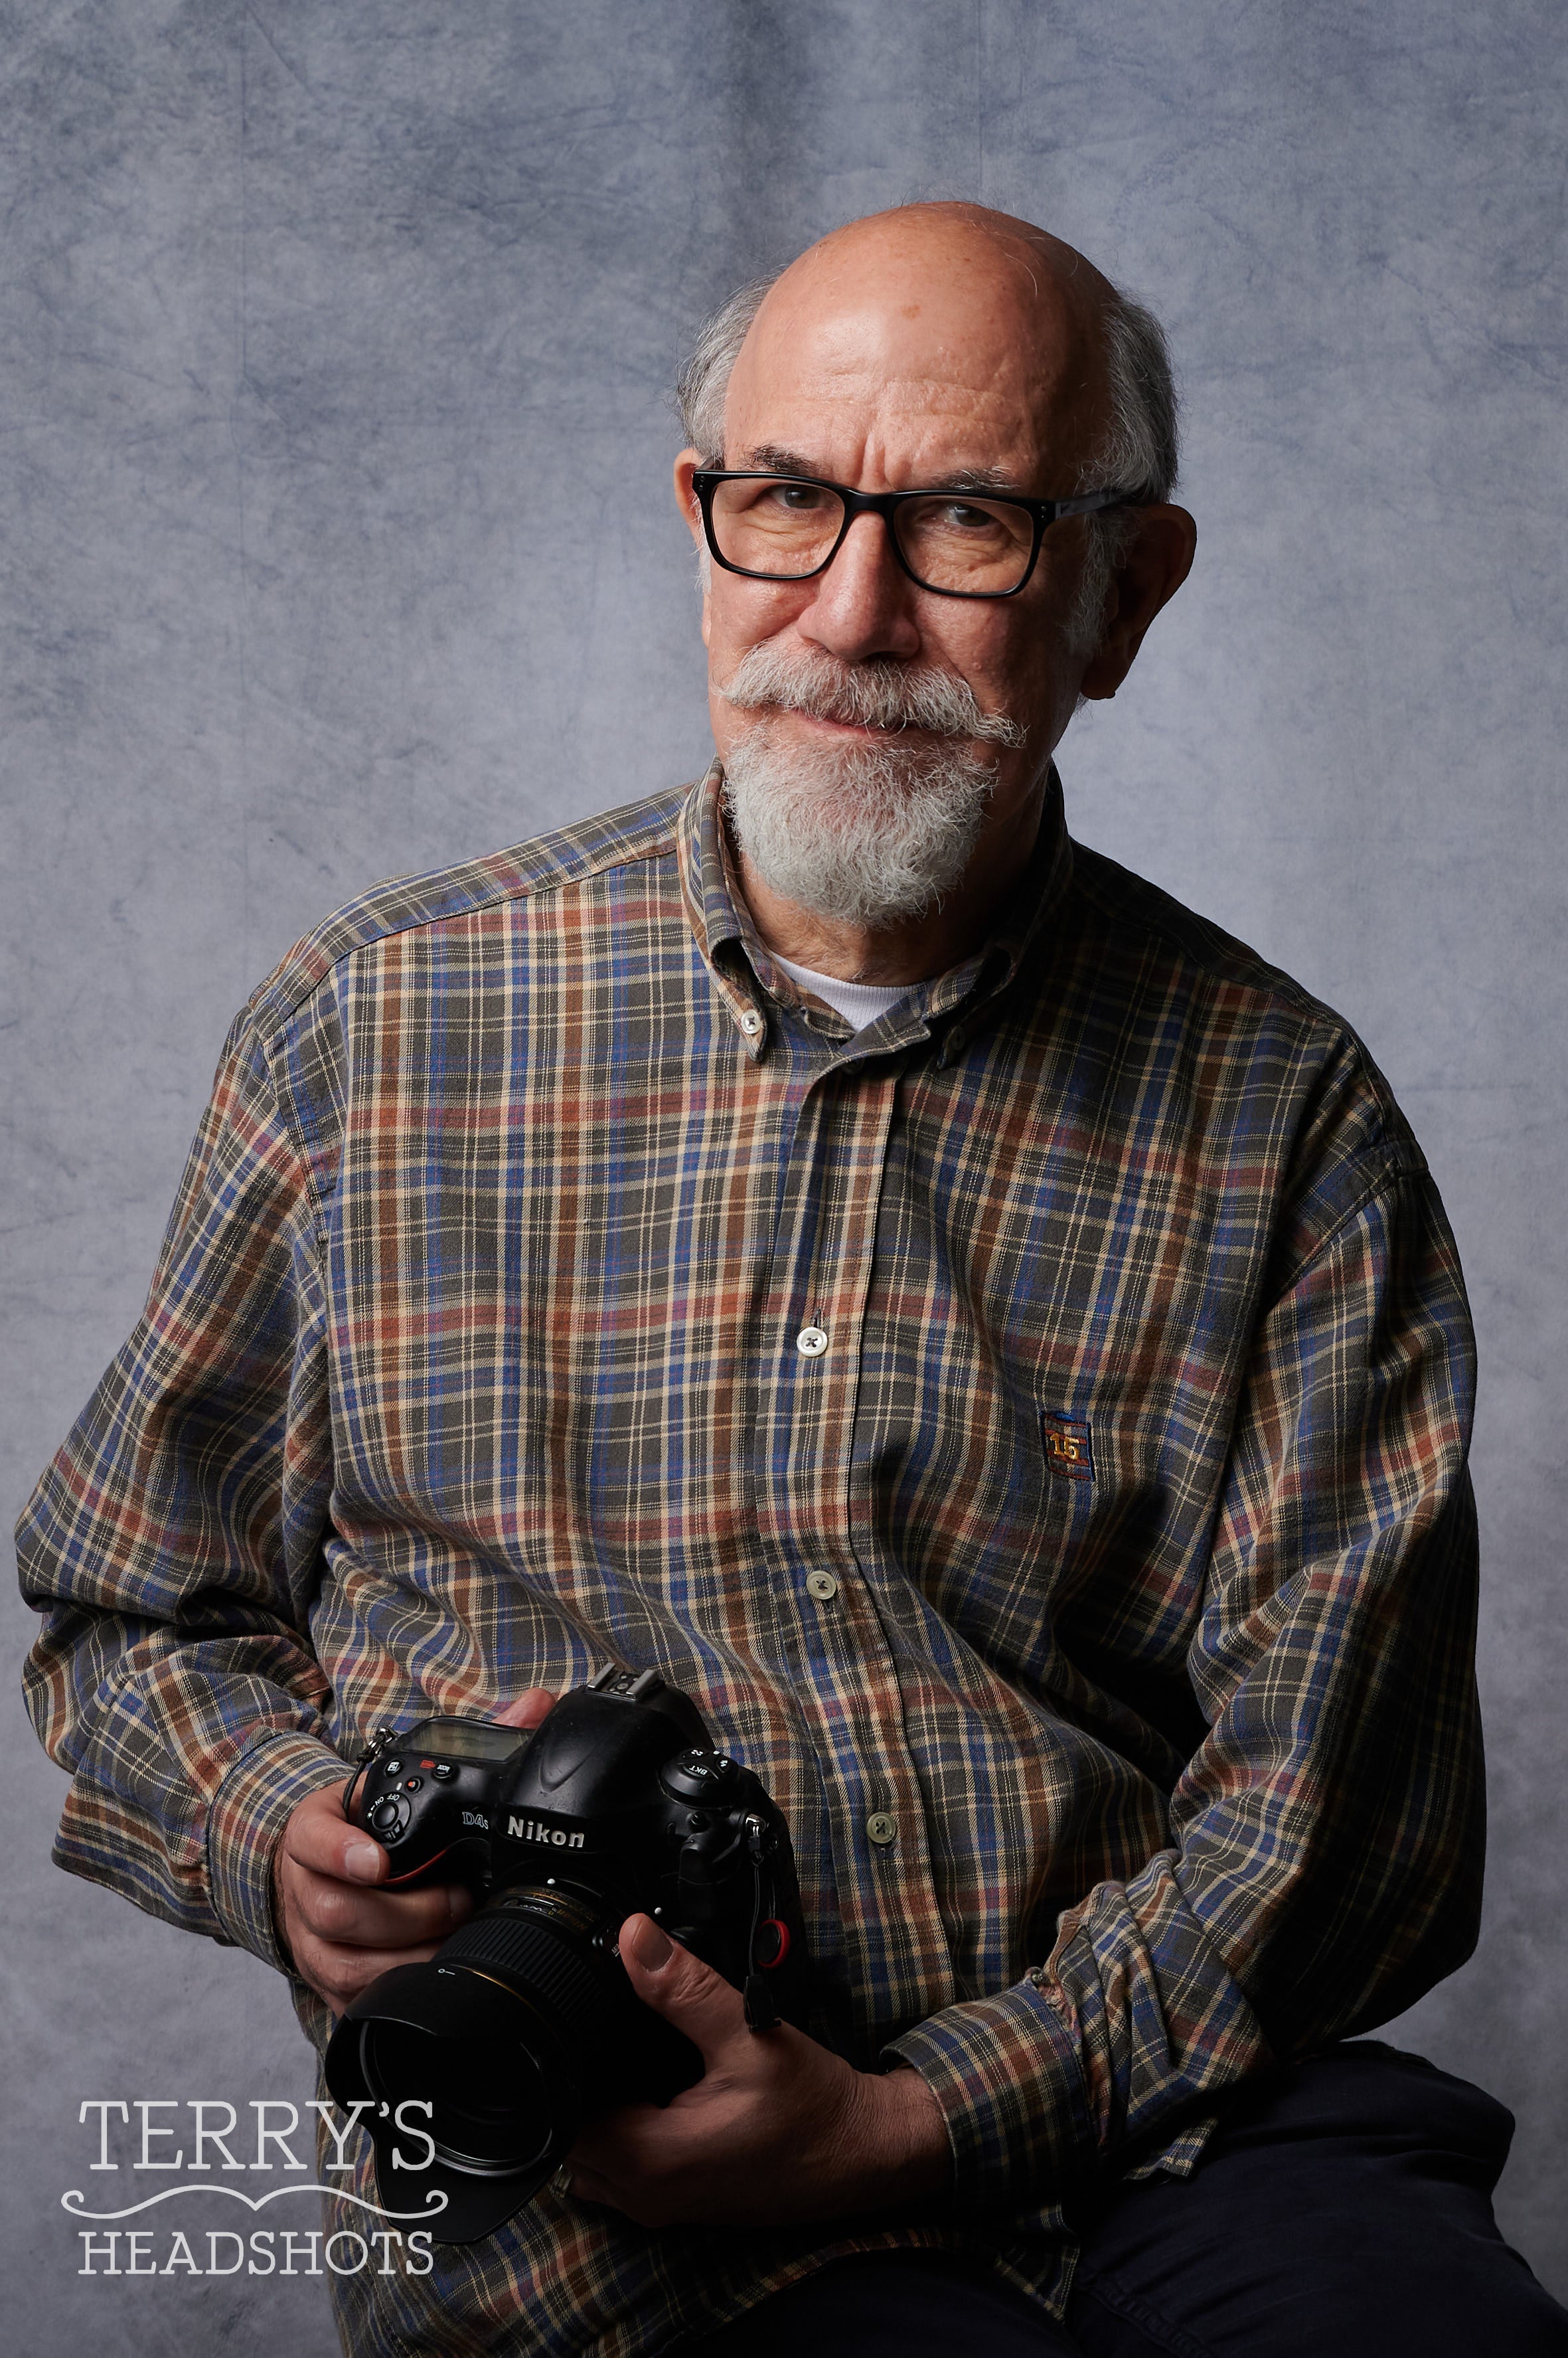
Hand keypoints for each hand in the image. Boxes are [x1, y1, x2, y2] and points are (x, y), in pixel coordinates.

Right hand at [272, 1686, 555, 2011]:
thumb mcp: (397, 1778)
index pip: (312, 1839)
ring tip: (458, 1935)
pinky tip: (438, 1970)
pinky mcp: (322, 1982)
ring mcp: (308, 1941)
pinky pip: (352, 2000)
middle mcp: (302, 1888)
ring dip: (411, 1955)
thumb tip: (534, 1707)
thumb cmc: (369, 1822)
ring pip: (345, 1963)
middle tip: (460, 1898)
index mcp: (315, 1829)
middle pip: (336, 1910)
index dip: (340, 1852)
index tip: (378, 1861)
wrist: (320, 1866)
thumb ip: (467, 1741)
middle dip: (410, 1912)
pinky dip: (399, 1989)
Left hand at [565, 1915, 950, 2226]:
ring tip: (626, 2060)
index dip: (560, 2069)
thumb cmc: (814, 2106)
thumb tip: (632, 1937)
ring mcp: (663, 2207)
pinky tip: (652, 2091)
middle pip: (570, 2138)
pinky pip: (622, 2171)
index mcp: (652, 2160)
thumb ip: (685, 1988)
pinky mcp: (681, 2203)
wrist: (864, 2153)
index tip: (573, 2025)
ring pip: (592, 2159)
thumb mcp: (750, 2033)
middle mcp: (647, 2196)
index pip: (562, 2119)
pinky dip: (623, 2133)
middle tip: (605, 2033)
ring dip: (600, 2114)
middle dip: (579, 2088)